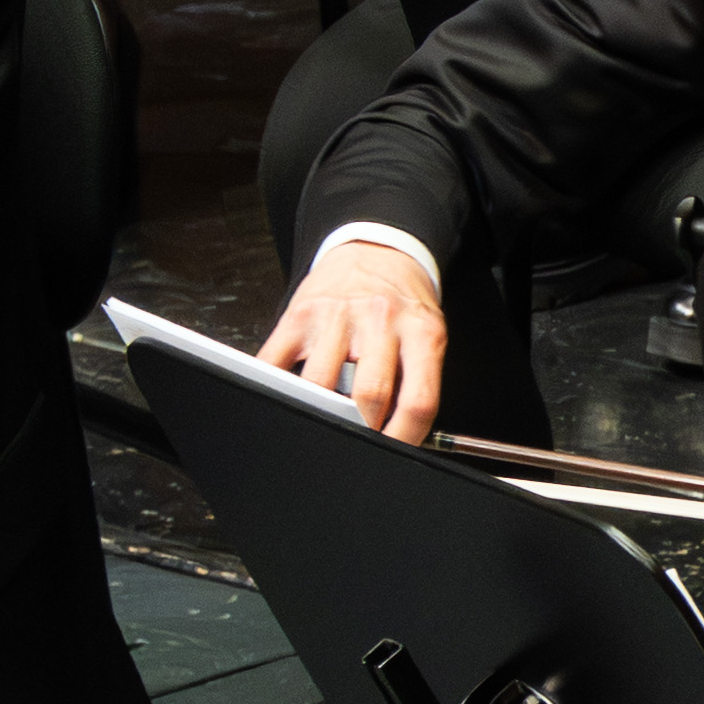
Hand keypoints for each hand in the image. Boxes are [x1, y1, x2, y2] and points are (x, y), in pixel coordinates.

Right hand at [267, 233, 452, 438]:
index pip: (418, 401)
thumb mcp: (426, 335)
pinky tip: (287, 397)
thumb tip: (395, 436)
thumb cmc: (403, 301)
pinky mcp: (300, 313)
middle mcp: (380, 320)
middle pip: (370, 395)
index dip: (404, 439)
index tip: (394, 454)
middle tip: (357, 443)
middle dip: (362, 430)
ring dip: (320, 413)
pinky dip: (277, 388)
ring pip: (321, 384)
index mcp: (421, 332)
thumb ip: (417, 381)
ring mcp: (337, 316)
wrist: (378, 248)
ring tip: (325, 420)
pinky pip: (278, 361)